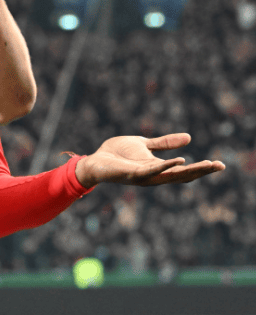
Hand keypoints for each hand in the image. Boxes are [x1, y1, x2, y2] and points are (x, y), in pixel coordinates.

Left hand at [74, 133, 225, 187]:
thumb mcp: (144, 144)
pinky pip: (151, 171)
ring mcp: (144, 176)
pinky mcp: (132, 174)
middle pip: (182, 176)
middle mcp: (153, 175)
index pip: (183, 171)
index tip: (220, 164)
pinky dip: (166, 167)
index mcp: (157, 168)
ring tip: (207, 165)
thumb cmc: (117, 154)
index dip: (201, 168)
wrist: (94, 160)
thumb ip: (164, 143)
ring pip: (170, 175)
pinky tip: (179, 161)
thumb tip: (189, 138)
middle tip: (220, 166)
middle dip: (201, 171)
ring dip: (190, 171)